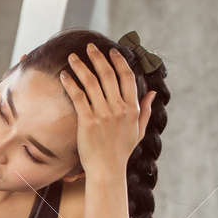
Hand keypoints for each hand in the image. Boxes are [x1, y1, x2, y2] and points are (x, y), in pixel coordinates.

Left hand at [58, 42, 155, 176]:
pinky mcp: (88, 122)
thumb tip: (152, 93)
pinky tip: (65, 75)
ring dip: (81, 66)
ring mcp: (103, 115)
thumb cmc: (121, 152)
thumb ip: (146, 110)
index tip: (112, 52)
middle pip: (108, 75)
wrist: (107, 170)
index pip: (127, 77)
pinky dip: (71, 84)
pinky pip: (79, 97)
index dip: (119, 62)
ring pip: (92, 82)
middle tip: (90, 47)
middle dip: (98, 58)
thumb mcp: (138, 130)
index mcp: (132, 108)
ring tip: (73, 56)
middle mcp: (119, 108)